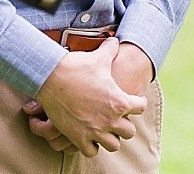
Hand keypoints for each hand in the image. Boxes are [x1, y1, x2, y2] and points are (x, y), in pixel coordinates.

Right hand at [28, 38, 146, 156]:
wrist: (52, 77)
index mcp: (119, 102)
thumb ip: (111, 50)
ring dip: (110, 137)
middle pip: (129, 132)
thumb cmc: (78, 66)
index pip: (141, 107)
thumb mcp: (99, 57)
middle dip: (124, 124)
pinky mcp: (78, 138)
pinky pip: (91, 151)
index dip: (137, 102)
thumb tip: (114, 40)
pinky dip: (91, 146)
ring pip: (113, 145)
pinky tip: (89, 136)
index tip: (132, 99)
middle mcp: (110, 120)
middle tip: (117, 116)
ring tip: (105, 128)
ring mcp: (94, 131)